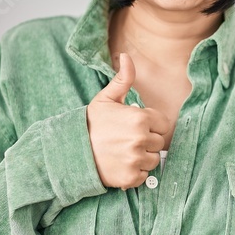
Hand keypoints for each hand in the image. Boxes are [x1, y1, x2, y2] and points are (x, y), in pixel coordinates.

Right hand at [85, 52, 168, 189]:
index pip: (163, 124)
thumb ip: (123, 79)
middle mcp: (141, 139)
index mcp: (140, 118)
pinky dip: (136, 173)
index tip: (135, 126)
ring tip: (124, 152)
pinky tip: (122, 164)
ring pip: (154, 160)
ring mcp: (136, 160)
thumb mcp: (106, 98)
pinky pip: (145, 176)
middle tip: (126, 140)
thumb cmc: (91, 123)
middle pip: (159, 143)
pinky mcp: (131, 178)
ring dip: (143, 157)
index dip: (150, 125)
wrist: (71, 150)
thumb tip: (126, 56)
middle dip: (146, 141)